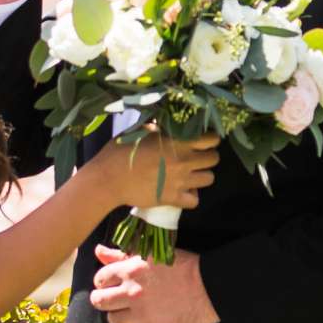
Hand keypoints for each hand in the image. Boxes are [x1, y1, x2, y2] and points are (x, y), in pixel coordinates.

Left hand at [89, 244, 219, 322]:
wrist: (210, 289)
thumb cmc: (183, 267)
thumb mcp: (152, 254)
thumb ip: (121, 254)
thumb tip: (99, 251)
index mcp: (130, 271)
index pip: (100, 279)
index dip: (104, 281)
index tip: (111, 283)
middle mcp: (132, 294)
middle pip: (99, 301)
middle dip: (103, 299)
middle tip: (114, 298)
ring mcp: (142, 315)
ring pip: (114, 320)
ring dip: (121, 314)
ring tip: (134, 309)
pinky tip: (150, 317)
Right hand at [90, 131, 218, 213]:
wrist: (108, 179)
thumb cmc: (120, 151)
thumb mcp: (141, 130)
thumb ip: (160, 127)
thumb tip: (169, 122)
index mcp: (178, 142)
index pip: (211, 139)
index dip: (210, 139)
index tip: (204, 140)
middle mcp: (184, 161)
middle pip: (214, 159)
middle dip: (208, 156)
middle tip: (197, 157)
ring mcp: (180, 182)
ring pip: (209, 179)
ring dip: (202, 175)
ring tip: (192, 174)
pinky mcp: (173, 198)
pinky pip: (195, 201)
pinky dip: (192, 196)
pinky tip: (183, 191)